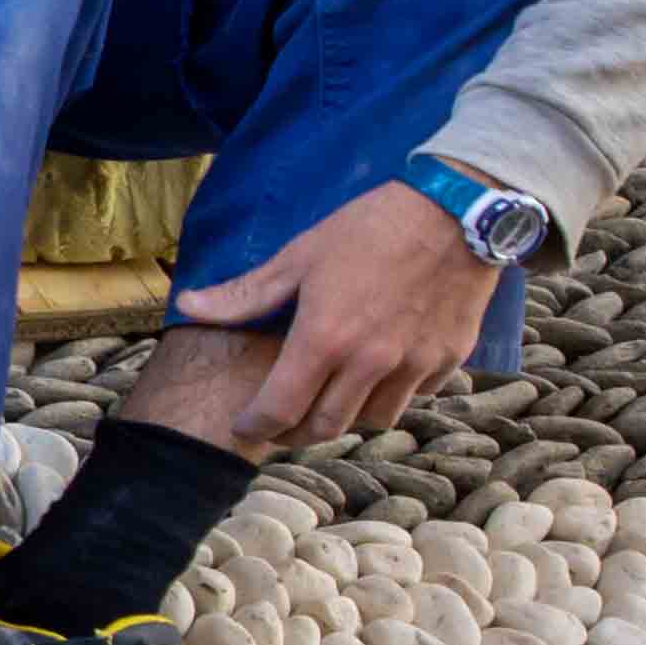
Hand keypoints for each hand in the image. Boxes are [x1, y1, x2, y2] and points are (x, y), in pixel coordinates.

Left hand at [177, 179, 503, 445]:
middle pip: (326, 428)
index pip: (281, 410)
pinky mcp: (448, 358)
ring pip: (373, 419)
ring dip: (347, 416)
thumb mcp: (300, 255)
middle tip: (283, 422)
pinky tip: (380, 373)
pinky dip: (393, 393)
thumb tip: (188, 305)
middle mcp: (370, 362)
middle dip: (296, 433)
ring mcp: (414, 364)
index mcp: (325, 339)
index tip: (246, 425)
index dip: (257, 426)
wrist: (456, 211)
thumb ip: (246, 293)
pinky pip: (415, 396)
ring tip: (330, 397)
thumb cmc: (371, 227)